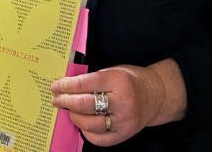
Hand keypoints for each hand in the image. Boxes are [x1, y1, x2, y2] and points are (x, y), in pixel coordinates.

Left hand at [49, 60, 185, 146]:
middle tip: (56, 99)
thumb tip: (66, 87)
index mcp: (118, 80)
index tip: (55, 86)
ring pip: (91, 124)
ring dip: (75, 117)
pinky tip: (83, 124)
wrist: (156, 95)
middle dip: (65, 101)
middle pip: (85, 105)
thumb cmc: (131, 80)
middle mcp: (122, 102)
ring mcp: (124, 121)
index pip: (85, 83)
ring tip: (70, 111)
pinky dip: (87, 133)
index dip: (66, 85)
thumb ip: (92, 79)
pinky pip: (100, 139)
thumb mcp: (113, 71)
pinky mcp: (125, 134)